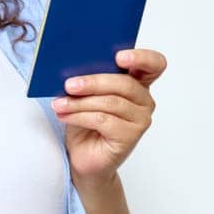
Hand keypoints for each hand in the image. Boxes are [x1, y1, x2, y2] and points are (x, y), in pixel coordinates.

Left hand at [49, 48, 166, 187]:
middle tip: (69, 84)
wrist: (82, 157)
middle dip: (94, 82)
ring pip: (111, 102)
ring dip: (80, 102)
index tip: (119, 57)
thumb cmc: (86, 124)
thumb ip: (90, 80)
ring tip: (60, 104)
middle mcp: (144, 101)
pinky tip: (65, 115)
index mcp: (138, 83)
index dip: (141, 58)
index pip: (154, 65)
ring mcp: (140, 120)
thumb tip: (75, 68)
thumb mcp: (86, 96)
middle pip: (125, 84)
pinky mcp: (130, 137)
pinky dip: (80, 116)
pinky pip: (104, 120)